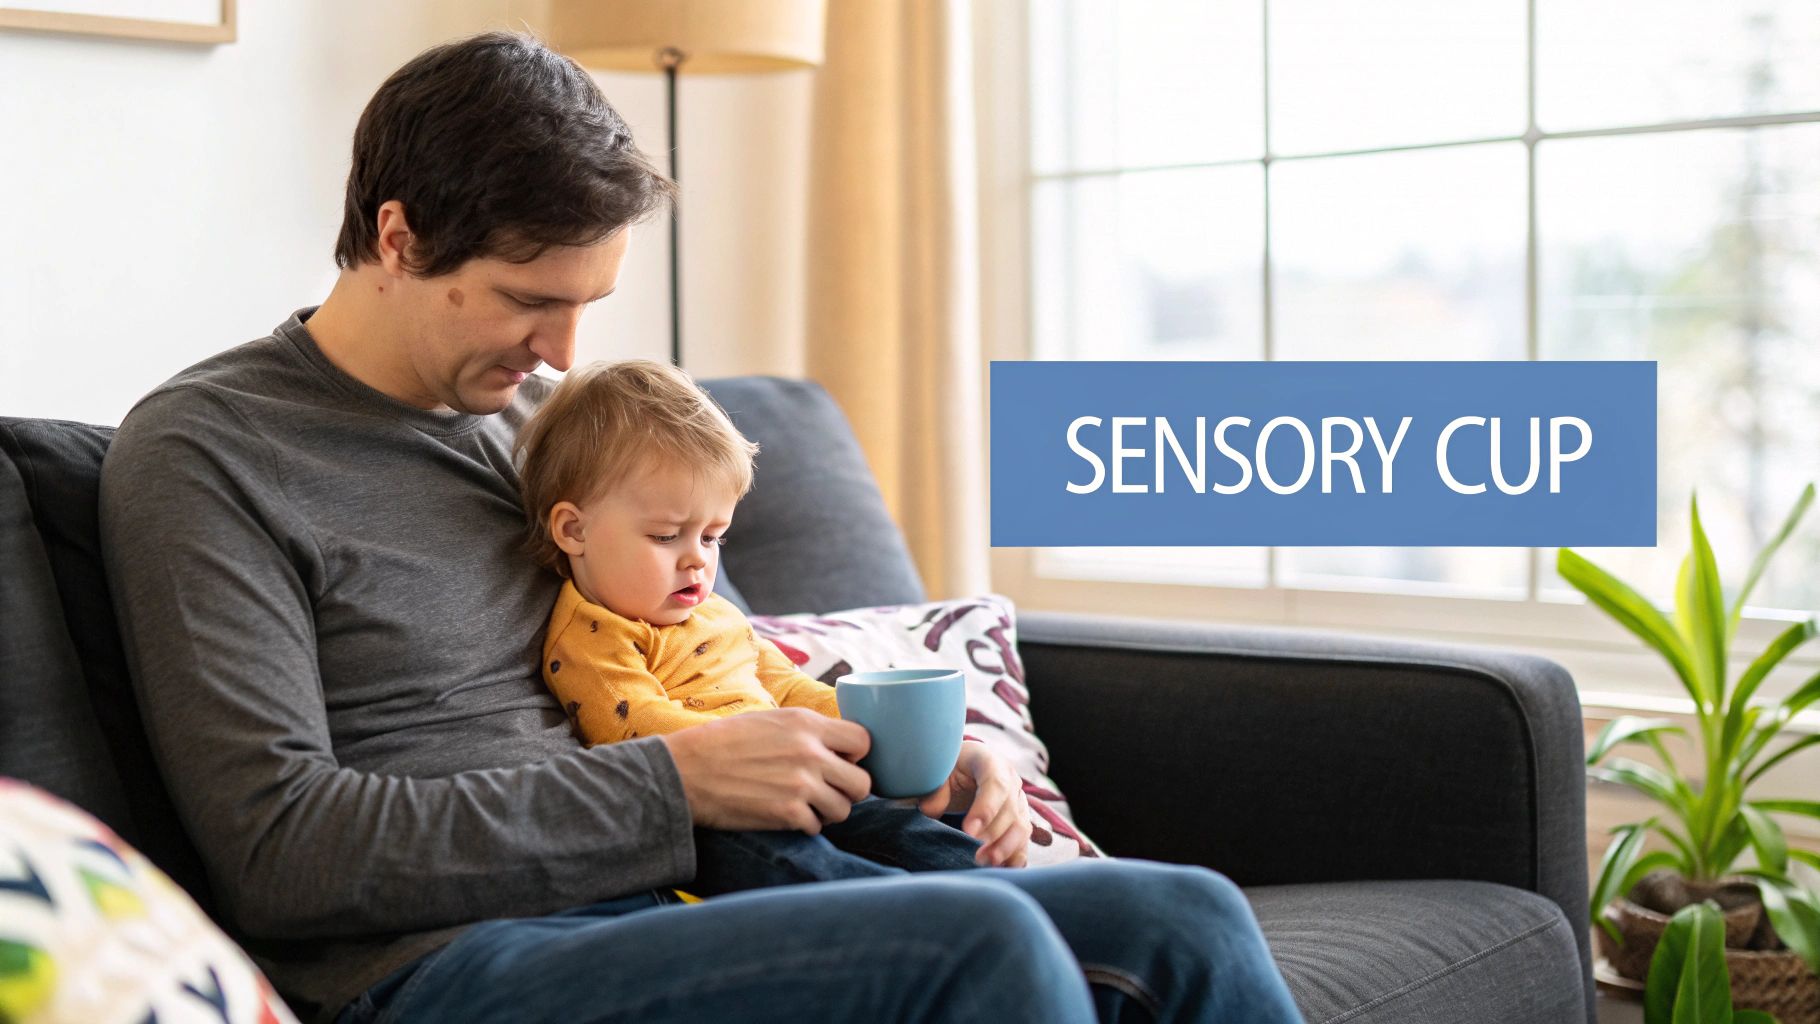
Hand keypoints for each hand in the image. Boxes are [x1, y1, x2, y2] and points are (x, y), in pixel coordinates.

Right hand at [661, 709, 871, 834]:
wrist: (686, 770)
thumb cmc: (723, 742)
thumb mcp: (769, 719)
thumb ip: (805, 730)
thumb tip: (834, 743)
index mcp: (806, 724)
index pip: (864, 740)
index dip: (856, 755)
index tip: (842, 761)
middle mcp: (810, 753)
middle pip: (862, 782)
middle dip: (849, 789)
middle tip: (829, 789)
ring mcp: (800, 785)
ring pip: (844, 809)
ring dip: (828, 811)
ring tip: (807, 805)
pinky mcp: (787, 814)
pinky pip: (817, 827)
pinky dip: (806, 825)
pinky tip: (788, 816)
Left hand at [917, 741, 1030, 866]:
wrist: (960, 770)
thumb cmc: (947, 770)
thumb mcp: (938, 772)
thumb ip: (935, 789)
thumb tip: (930, 809)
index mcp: (988, 761)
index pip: (995, 783)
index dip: (985, 809)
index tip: (968, 831)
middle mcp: (1009, 779)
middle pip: (1010, 809)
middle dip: (994, 834)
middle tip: (976, 855)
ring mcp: (1017, 800)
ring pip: (1021, 826)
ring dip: (1006, 848)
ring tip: (985, 863)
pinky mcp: (1019, 820)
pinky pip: (1022, 840)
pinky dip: (1015, 857)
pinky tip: (1001, 869)